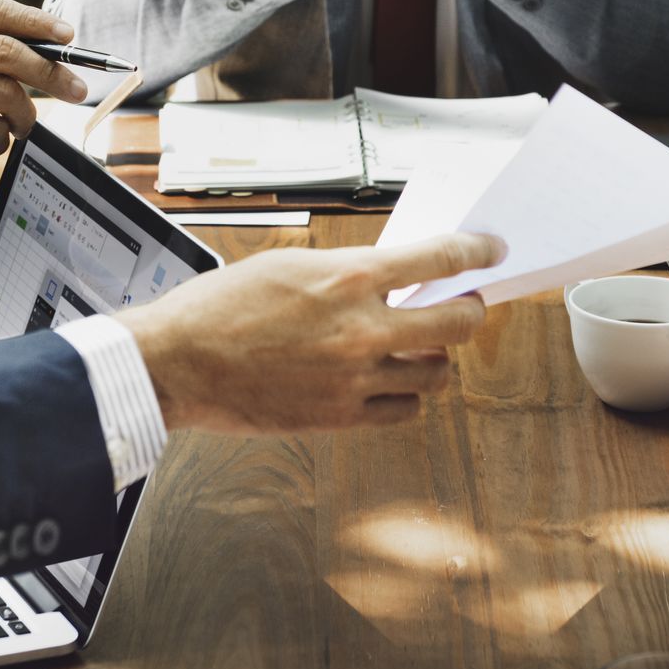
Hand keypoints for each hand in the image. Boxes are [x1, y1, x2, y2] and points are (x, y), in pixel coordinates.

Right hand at [119, 232, 503, 432]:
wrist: (179, 363)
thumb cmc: (222, 309)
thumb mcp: (289, 266)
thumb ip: (346, 272)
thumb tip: (391, 278)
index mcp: (348, 279)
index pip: (440, 258)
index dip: (476, 252)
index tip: (489, 251)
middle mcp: (362, 330)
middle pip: (458, 323)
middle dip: (471, 311)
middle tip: (467, 305)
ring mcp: (356, 379)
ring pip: (435, 373)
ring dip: (436, 357)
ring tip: (421, 346)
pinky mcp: (341, 417)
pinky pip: (403, 411)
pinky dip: (406, 396)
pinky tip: (391, 383)